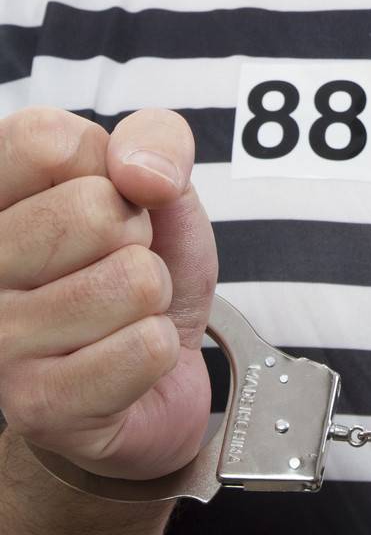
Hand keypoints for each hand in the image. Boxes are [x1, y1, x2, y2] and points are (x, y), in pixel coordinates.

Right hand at [0, 106, 217, 479]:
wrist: (150, 374)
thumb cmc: (138, 262)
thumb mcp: (160, 181)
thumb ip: (157, 140)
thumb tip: (142, 174)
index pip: (44, 142)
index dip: (107, 164)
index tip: (105, 194)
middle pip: (93, 210)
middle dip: (138, 234)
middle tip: (119, 260)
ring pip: (131, 280)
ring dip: (151, 295)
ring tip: (120, 311)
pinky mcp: (36, 404)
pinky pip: (147, 346)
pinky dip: (159, 347)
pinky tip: (119, 357)